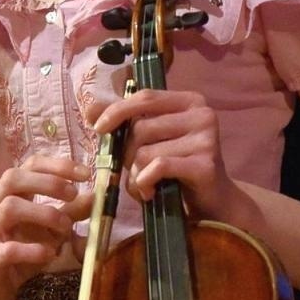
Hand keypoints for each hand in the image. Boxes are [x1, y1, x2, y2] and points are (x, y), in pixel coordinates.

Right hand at [0, 155, 89, 299]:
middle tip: (74, 194)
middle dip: (48, 182)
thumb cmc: (17, 251)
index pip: (30, 166)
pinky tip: (49, 253)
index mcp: (10, 194)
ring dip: (44, 213)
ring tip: (65, 227)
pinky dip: (32, 250)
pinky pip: (9, 249)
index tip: (86, 174)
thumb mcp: (48, 230)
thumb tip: (94, 196)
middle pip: (14, 178)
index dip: (58, 165)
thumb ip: (69, 213)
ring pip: (10, 208)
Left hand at [89, 89, 244, 222]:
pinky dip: (145, 181)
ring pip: (146, 151)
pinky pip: (158, 167)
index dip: (117, 111)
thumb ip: (123, 122)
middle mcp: (202, 114)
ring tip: (144, 185)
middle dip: (127, 153)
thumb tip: (89, 109)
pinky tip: (149, 192)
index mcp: (189, 101)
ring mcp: (207, 139)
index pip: (145, 97)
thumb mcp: (150, 140)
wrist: (211, 202)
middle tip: (134, 170)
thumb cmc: (176, 167)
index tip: (98, 128)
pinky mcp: (205, 164)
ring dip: (135, 174)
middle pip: (142, 128)